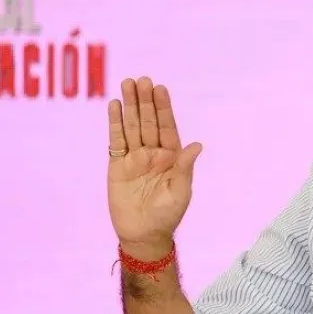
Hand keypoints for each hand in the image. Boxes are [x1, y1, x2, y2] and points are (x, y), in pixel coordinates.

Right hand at [107, 77, 202, 255]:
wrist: (143, 234)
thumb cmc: (167, 215)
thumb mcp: (180, 191)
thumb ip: (185, 168)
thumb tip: (197, 145)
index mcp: (172, 157)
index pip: (167, 126)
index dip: (163, 107)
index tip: (160, 88)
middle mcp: (153, 153)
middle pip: (148, 121)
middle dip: (145, 100)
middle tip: (141, 79)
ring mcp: (134, 158)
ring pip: (131, 126)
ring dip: (130, 106)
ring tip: (127, 84)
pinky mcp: (117, 165)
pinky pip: (116, 141)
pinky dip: (115, 123)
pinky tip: (114, 106)